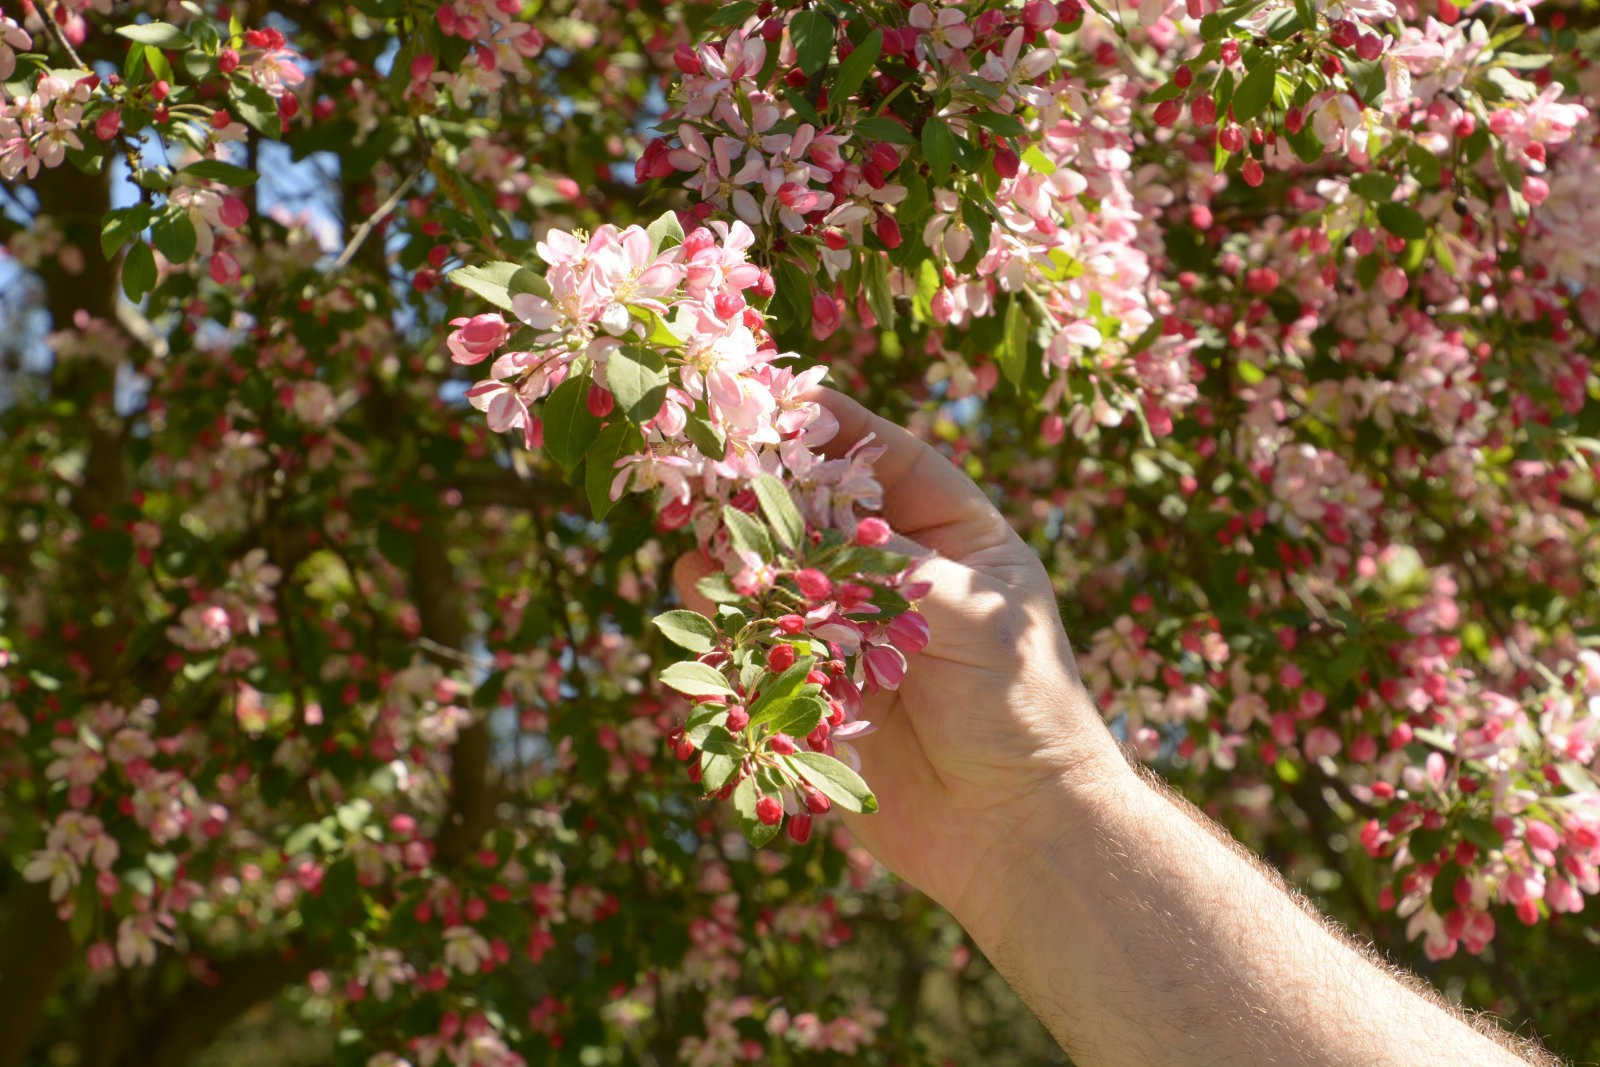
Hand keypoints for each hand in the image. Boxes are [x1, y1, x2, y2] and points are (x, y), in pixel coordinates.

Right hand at [676, 389, 1130, 917]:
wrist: (1013, 828)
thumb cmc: (1022, 708)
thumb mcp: (971, 617)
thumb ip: (890, 568)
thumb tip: (800, 531)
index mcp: (960, 539)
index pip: (894, 462)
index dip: (843, 429)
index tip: (790, 397)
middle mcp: (902, 576)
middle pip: (823, 512)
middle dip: (772, 486)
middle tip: (716, 460)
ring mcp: (856, 630)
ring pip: (784, 572)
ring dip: (742, 550)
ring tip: (700, 532)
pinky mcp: (819, 684)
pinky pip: (765, 637)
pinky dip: (730, 616)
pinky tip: (699, 592)